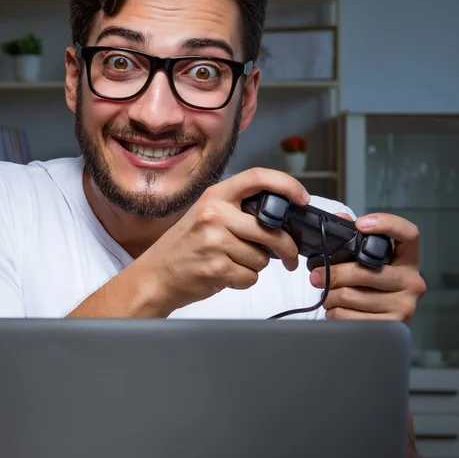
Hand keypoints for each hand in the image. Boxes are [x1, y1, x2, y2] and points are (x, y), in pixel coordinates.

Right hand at [137, 167, 310, 311]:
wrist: (155, 274)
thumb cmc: (184, 246)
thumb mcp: (206, 214)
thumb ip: (238, 210)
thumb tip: (281, 218)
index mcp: (215, 196)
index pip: (258, 177)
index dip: (287, 185)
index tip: (302, 198)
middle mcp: (215, 214)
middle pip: (271, 230)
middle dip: (287, 248)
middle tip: (290, 256)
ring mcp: (214, 241)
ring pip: (263, 258)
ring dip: (255, 266)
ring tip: (232, 262)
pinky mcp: (216, 268)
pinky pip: (250, 277)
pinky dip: (243, 280)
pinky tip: (225, 274)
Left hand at [310, 212, 425, 321]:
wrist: (382, 329)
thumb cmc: (370, 288)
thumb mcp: (365, 262)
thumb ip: (353, 238)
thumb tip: (339, 218)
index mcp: (407, 261)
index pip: (409, 234)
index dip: (386, 223)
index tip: (360, 224)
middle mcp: (412, 283)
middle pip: (363, 271)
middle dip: (333, 274)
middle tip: (316, 275)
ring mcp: (404, 306)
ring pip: (350, 296)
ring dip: (330, 295)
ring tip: (328, 294)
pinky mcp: (389, 327)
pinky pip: (348, 317)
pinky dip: (335, 313)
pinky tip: (338, 310)